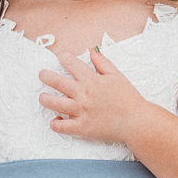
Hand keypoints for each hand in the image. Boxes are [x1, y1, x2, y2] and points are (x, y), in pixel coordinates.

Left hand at [38, 49, 154, 144]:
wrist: (136, 121)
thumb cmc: (128, 98)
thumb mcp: (117, 75)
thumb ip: (103, 62)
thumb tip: (92, 51)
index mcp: (92, 80)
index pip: (71, 63)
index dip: (63, 57)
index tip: (61, 56)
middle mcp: (83, 94)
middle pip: (56, 81)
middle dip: (45, 75)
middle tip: (42, 74)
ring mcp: (81, 111)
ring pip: (54, 103)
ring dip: (45, 99)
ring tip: (43, 97)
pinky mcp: (82, 127)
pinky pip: (62, 127)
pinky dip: (55, 124)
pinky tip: (56, 120)